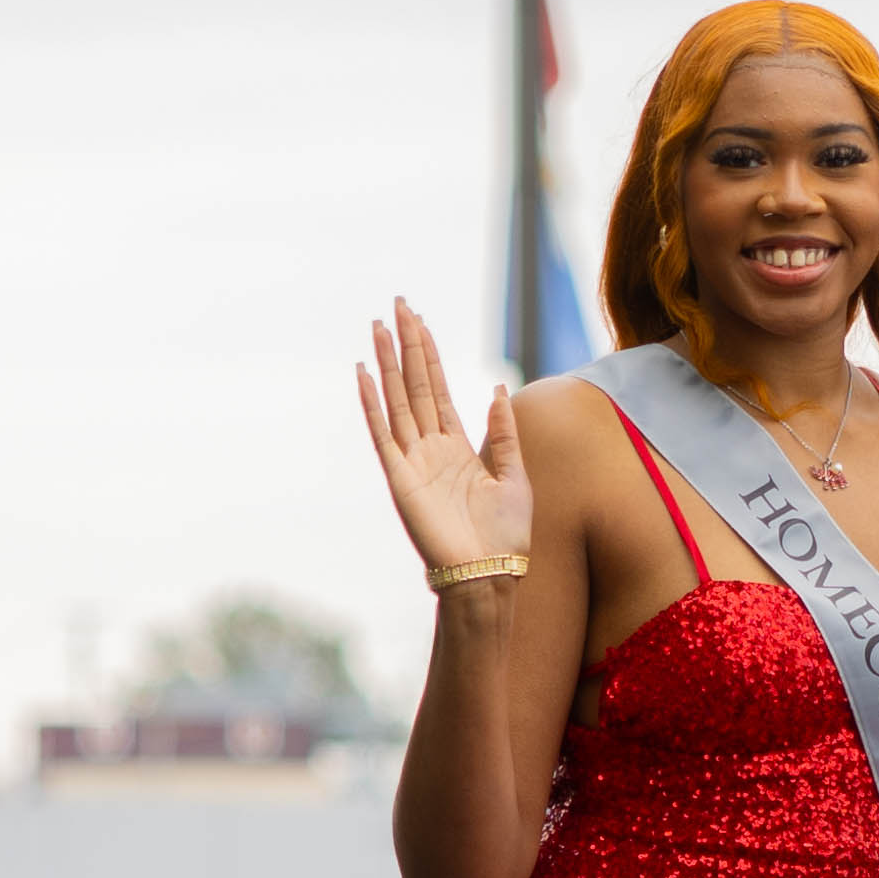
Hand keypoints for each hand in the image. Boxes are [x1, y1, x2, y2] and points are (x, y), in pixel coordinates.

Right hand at [357, 298, 536, 577]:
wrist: (488, 572)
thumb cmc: (505, 533)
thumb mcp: (515, 474)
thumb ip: (503, 431)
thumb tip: (499, 388)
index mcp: (457, 443)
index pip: (439, 387)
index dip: (429, 352)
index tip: (419, 318)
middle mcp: (431, 446)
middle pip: (416, 384)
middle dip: (407, 344)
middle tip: (397, 305)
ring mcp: (413, 460)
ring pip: (398, 400)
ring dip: (388, 363)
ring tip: (377, 328)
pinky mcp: (401, 478)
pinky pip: (383, 434)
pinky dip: (372, 404)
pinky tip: (363, 375)